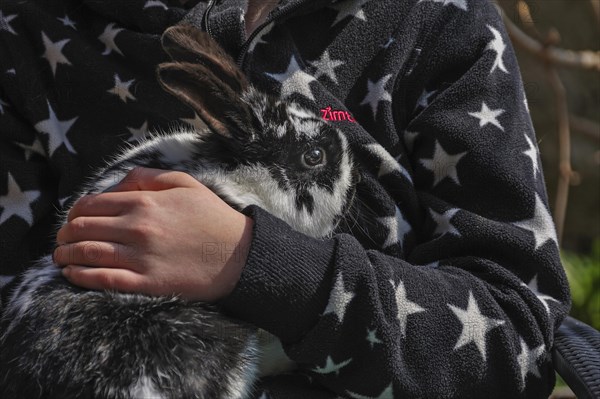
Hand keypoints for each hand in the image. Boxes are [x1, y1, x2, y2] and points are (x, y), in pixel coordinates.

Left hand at [53, 167, 252, 301]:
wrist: (239, 255)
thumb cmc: (213, 218)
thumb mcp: (186, 183)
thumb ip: (148, 178)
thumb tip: (117, 184)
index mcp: (144, 202)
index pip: (91, 204)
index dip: (74, 212)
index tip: (72, 219)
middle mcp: (137, 228)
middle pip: (82, 229)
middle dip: (65, 234)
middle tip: (62, 240)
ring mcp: (140, 257)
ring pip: (86, 254)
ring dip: (65, 255)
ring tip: (60, 257)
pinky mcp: (146, 283)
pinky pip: (102, 280)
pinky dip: (80, 277)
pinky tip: (71, 275)